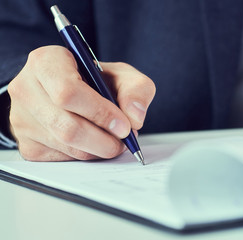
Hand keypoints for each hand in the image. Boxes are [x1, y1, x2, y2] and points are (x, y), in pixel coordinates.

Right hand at [8, 46, 154, 160]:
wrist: (71, 91)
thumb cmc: (95, 81)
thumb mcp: (121, 75)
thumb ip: (136, 89)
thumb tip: (134, 117)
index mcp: (46, 61)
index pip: (68, 92)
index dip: (100, 113)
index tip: (124, 125)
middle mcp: (26, 88)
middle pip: (66, 126)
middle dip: (103, 139)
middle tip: (124, 140)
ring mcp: (21, 119)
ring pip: (65, 145)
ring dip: (98, 149)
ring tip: (115, 141)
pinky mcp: (26, 144)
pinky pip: (61, 158)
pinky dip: (86, 155)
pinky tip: (96, 144)